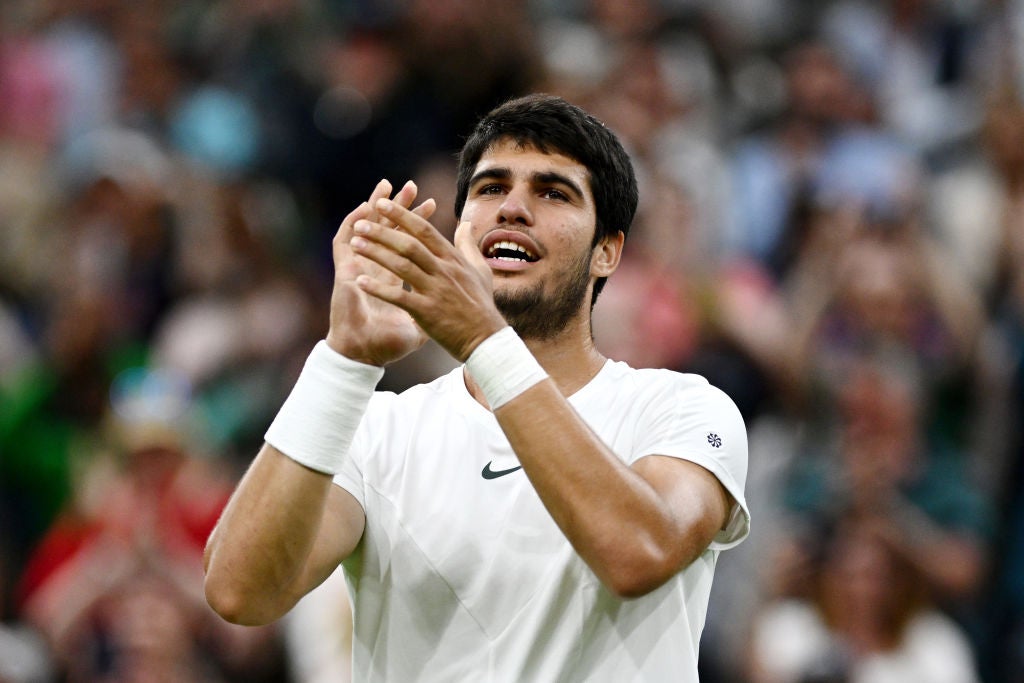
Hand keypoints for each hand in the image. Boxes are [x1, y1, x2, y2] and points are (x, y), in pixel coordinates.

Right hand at [326, 180, 435, 364]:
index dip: (419, 223)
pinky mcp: (343, 273)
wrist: (364, 356)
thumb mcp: (420, 324)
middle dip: (400, 208)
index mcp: (394, 276)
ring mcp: (358, 268)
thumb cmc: (388, 344)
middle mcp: (375, 268)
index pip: (408, 242)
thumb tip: (455, 306)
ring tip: (385, 187)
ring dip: (374, 208)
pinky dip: (349, 225)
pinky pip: (342, 243)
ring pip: (365, 230)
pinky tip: (360, 210)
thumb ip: (434, 309)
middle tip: (411, 186)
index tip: (434, 204)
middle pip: (388, 230)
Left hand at [348, 198, 506, 360]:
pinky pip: (399, 297)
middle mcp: (443, 271)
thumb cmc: (481, 305)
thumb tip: (464, 223)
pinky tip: (360, 281)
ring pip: (402, 266)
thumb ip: (468, 246)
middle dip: (383, 231)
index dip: (402, 215)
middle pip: (409, 244)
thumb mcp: (480, 271)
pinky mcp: (427, 313)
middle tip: (361, 222)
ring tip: (355, 243)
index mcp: (453, 260)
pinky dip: (379, 289)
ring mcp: (435, 291)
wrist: (485, 340)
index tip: (382, 203)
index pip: (424, 231)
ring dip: (376, 253)